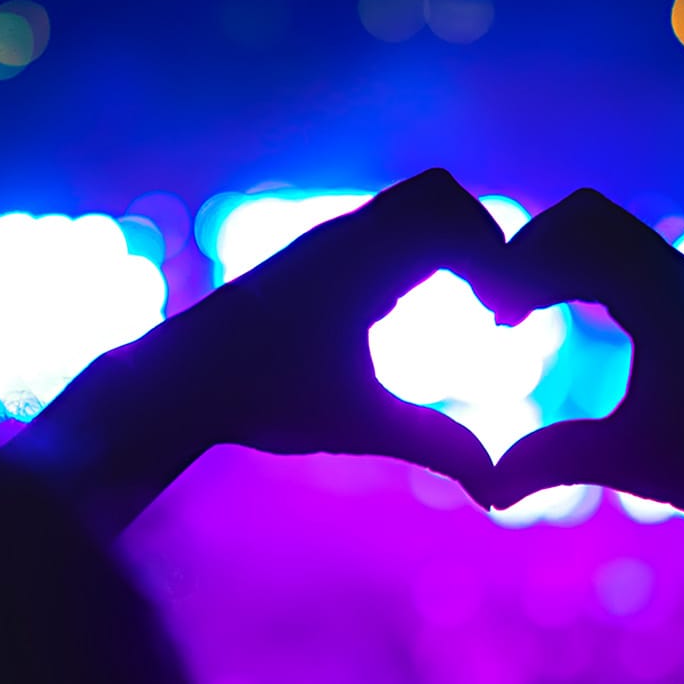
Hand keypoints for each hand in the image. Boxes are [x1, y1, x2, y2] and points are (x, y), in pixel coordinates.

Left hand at [180, 168, 511, 505]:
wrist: (180, 381)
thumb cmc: (263, 398)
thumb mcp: (355, 425)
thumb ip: (431, 444)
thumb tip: (495, 488)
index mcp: (359, 262)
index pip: (454, 225)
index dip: (497, 265)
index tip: (503, 324)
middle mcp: (345, 237)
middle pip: (439, 196)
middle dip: (481, 240)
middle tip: (495, 305)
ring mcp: (328, 242)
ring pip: (409, 206)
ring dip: (449, 243)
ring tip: (469, 308)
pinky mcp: (316, 258)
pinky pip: (382, 228)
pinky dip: (416, 252)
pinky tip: (409, 312)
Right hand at [480, 189, 683, 522]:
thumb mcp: (633, 462)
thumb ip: (553, 463)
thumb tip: (487, 491)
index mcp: (664, 296)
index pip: (570, 244)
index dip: (516, 271)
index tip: (487, 319)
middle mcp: (680, 276)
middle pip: (585, 217)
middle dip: (530, 251)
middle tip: (496, 309)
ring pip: (608, 235)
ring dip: (558, 260)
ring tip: (518, 316)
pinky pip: (627, 262)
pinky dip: (585, 275)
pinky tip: (566, 322)